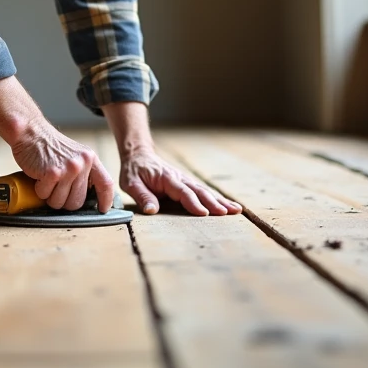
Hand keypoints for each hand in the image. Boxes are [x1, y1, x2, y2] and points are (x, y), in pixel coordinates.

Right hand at [10, 119, 115, 212]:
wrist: (31, 132)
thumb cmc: (49, 146)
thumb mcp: (75, 155)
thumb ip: (84, 172)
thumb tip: (90, 196)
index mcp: (90, 158)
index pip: (105, 184)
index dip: (105, 200)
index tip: (102, 209)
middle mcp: (82, 164)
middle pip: (77, 202)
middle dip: (64, 201)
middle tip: (56, 188)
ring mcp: (68, 169)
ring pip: (60, 202)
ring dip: (50, 196)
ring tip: (47, 180)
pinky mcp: (53, 173)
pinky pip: (45, 195)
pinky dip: (39, 190)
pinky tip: (39, 176)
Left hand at [120, 149, 242, 216]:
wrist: (138, 154)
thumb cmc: (134, 170)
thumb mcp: (131, 183)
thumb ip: (142, 196)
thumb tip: (152, 211)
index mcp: (166, 178)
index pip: (182, 192)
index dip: (193, 203)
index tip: (204, 213)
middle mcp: (179, 178)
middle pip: (199, 191)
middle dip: (214, 202)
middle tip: (227, 213)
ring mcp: (185, 180)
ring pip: (205, 191)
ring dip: (220, 200)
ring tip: (236, 210)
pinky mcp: (187, 183)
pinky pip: (203, 191)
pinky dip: (217, 198)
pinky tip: (229, 206)